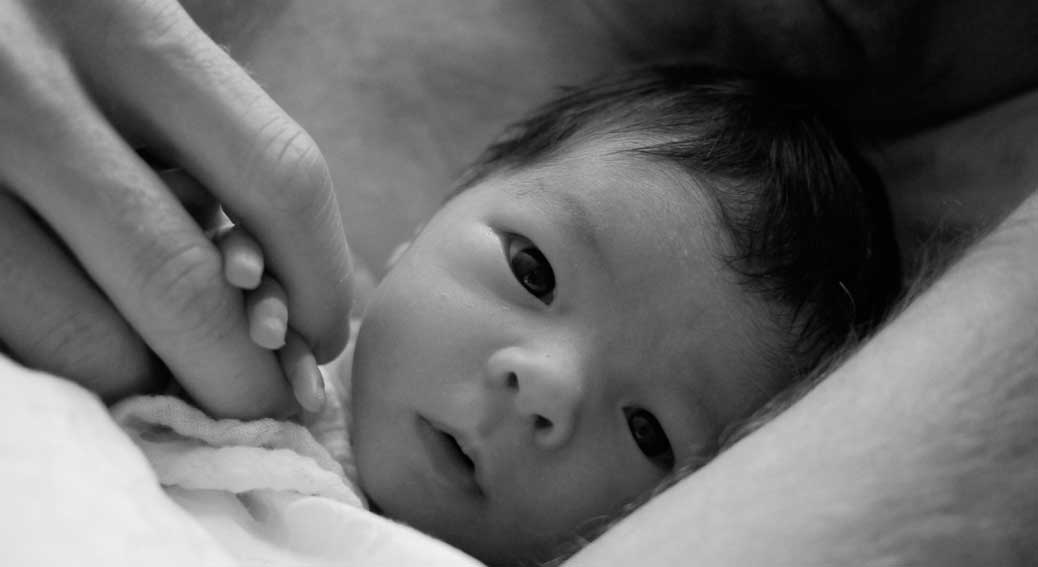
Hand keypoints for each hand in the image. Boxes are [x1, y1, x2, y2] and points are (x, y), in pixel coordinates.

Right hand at [0, 0, 351, 417]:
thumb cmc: (50, 29)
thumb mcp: (135, 30)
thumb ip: (208, 126)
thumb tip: (277, 287)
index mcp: (117, 15)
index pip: (276, 175)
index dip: (320, 278)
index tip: (323, 336)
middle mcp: (18, 79)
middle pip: (176, 280)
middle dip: (240, 373)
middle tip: (268, 407)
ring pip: (79, 338)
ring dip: (148, 380)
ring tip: (170, 373)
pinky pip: (13, 342)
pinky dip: (72, 366)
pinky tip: (94, 339)